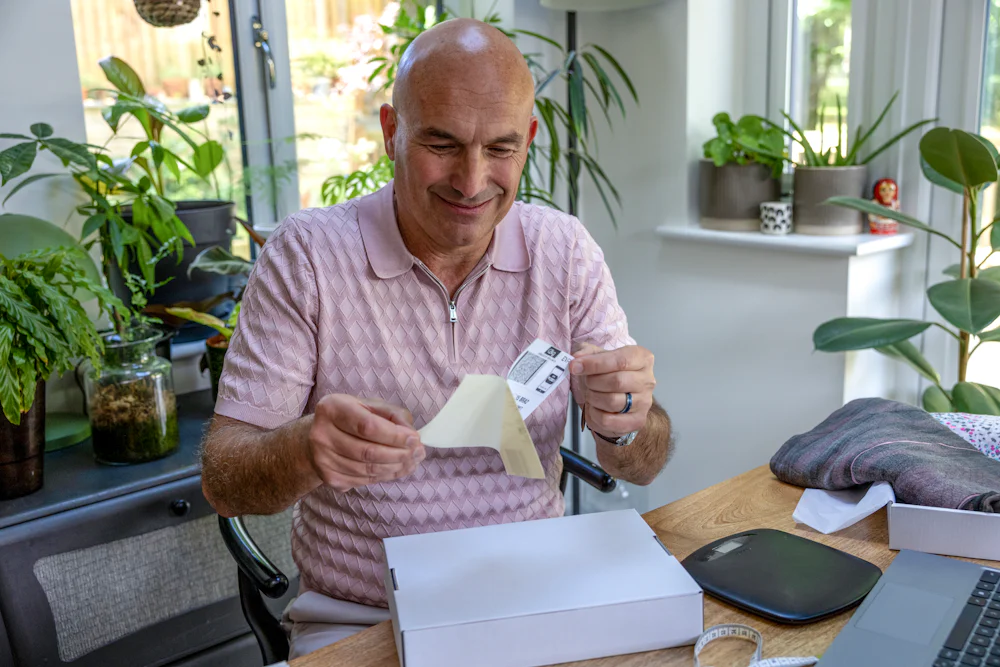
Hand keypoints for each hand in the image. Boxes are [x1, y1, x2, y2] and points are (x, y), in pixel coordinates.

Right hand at [307, 394, 424, 491]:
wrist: (318, 437)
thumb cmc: (351, 417)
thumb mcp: (371, 406)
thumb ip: (394, 415)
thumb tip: (411, 436)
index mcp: (332, 408)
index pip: (367, 426)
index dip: (394, 436)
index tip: (415, 439)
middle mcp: (321, 434)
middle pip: (368, 451)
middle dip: (399, 454)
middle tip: (419, 453)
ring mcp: (323, 459)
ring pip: (367, 469)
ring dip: (396, 467)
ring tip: (412, 461)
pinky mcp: (329, 478)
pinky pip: (364, 481)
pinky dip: (385, 476)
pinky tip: (397, 469)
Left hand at [570, 343, 655, 437]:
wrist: (619, 399)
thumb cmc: (610, 374)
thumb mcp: (599, 356)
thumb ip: (587, 353)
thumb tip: (577, 359)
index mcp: (642, 358)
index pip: (621, 360)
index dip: (595, 363)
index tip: (575, 366)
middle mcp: (647, 380)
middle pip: (617, 381)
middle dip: (593, 382)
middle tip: (587, 382)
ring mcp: (644, 402)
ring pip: (612, 401)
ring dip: (593, 397)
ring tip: (591, 394)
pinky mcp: (636, 421)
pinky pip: (607, 420)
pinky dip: (594, 414)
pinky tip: (595, 408)